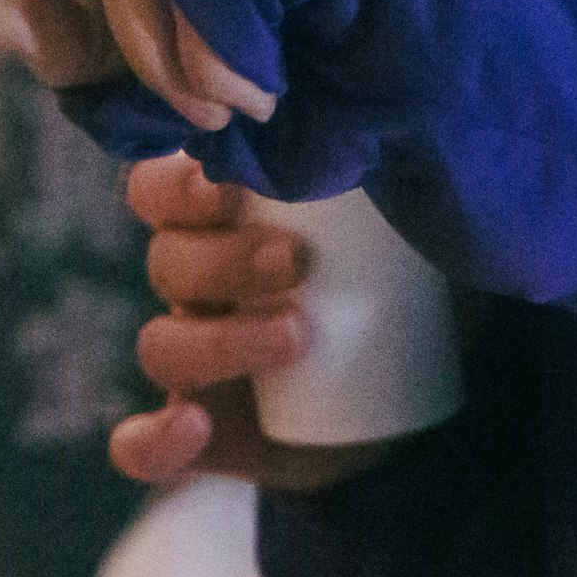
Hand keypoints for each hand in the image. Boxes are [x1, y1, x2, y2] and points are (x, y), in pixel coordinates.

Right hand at [109, 155, 404, 496]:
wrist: (429, 403)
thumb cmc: (412, 292)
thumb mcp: (411, 228)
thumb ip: (409, 174)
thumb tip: (432, 128)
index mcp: (222, 226)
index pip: (159, 189)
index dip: (179, 185)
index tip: (240, 186)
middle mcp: (197, 291)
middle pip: (168, 263)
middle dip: (225, 259)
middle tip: (297, 261)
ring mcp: (196, 367)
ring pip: (162, 346)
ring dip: (219, 339)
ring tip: (297, 335)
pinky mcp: (205, 438)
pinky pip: (143, 448)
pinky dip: (154, 441)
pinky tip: (194, 427)